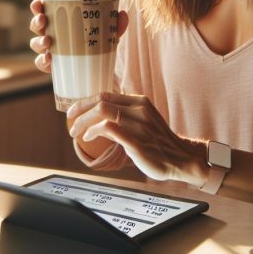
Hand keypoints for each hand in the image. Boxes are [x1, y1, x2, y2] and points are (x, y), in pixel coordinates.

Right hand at [28, 0, 129, 73]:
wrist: (102, 69)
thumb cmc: (99, 44)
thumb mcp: (108, 33)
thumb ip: (115, 25)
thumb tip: (122, 15)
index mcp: (61, 21)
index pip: (44, 11)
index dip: (37, 7)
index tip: (37, 3)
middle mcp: (52, 34)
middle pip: (36, 26)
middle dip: (36, 22)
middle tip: (43, 20)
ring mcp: (51, 50)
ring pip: (36, 44)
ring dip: (38, 41)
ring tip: (47, 41)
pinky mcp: (53, 66)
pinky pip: (42, 63)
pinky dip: (43, 61)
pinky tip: (49, 59)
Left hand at [66, 92, 207, 185]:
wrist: (182, 158)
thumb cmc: (160, 142)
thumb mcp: (144, 120)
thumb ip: (127, 115)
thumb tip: (102, 116)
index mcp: (140, 102)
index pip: (105, 95)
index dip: (85, 101)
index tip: (73, 111)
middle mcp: (139, 109)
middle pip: (101, 101)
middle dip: (80, 110)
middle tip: (70, 122)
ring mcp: (138, 124)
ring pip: (102, 111)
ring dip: (84, 121)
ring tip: (76, 132)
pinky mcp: (136, 140)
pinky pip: (109, 128)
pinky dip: (94, 130)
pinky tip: (88, 137)